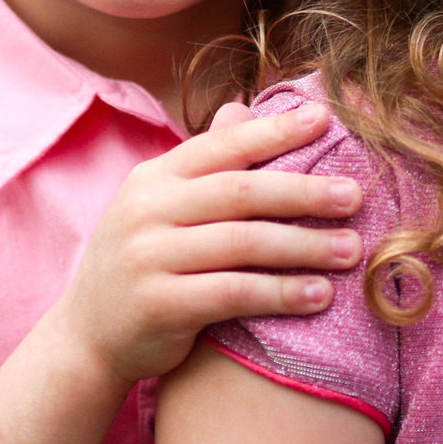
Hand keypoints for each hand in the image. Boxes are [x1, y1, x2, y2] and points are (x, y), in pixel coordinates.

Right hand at [48, 99, 363, 385]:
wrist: (87, 337)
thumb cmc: (143, 263)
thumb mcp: (161, 206)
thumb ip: (205, 163)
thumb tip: (244, 106)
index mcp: (154, 177)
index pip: (223, 146)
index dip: (275, 131)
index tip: (326, 120)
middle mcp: (147, 210)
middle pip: (241, 193)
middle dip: (304, 192)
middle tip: (355, 196)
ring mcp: (148, 258)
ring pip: (243, 244)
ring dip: (304, 246)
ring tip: (351, 250)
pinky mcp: (158, 305)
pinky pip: (233, 293)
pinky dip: (281, 292)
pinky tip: (319, 295)